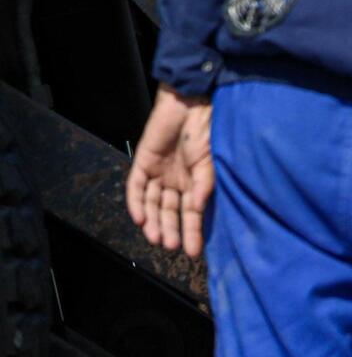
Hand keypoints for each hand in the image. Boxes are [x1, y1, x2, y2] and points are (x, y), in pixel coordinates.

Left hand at [126, 86, 214, 257]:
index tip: (195, 252)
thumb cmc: (207, 131)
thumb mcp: (210, 162)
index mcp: (195, 181)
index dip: (194, 231)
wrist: (190, 103)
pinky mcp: (143, 163)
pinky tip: (141, 219)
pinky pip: (136, 188)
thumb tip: (197, 208)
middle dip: (170, 229)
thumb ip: (204, 185)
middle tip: (171, 246)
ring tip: (156, 238)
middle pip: (169, 211)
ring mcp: (158, 172)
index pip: (192, 212)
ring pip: (152, 204)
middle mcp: (176, 180)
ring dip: (153, 221)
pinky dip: (137, 203)